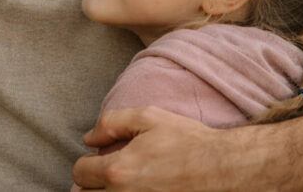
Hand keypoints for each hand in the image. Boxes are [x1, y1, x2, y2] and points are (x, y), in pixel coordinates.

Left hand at [72, 107, 236, 191]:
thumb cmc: (187, 141)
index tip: (99, 160)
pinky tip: (135, 190)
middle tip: (110, 174)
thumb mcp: (148, 118)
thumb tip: (89, 139)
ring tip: (122, 183)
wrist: (222, 168)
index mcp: (117, 171)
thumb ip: (111, 123)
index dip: (86, 163)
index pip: (80, 173)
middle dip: (92, 183)